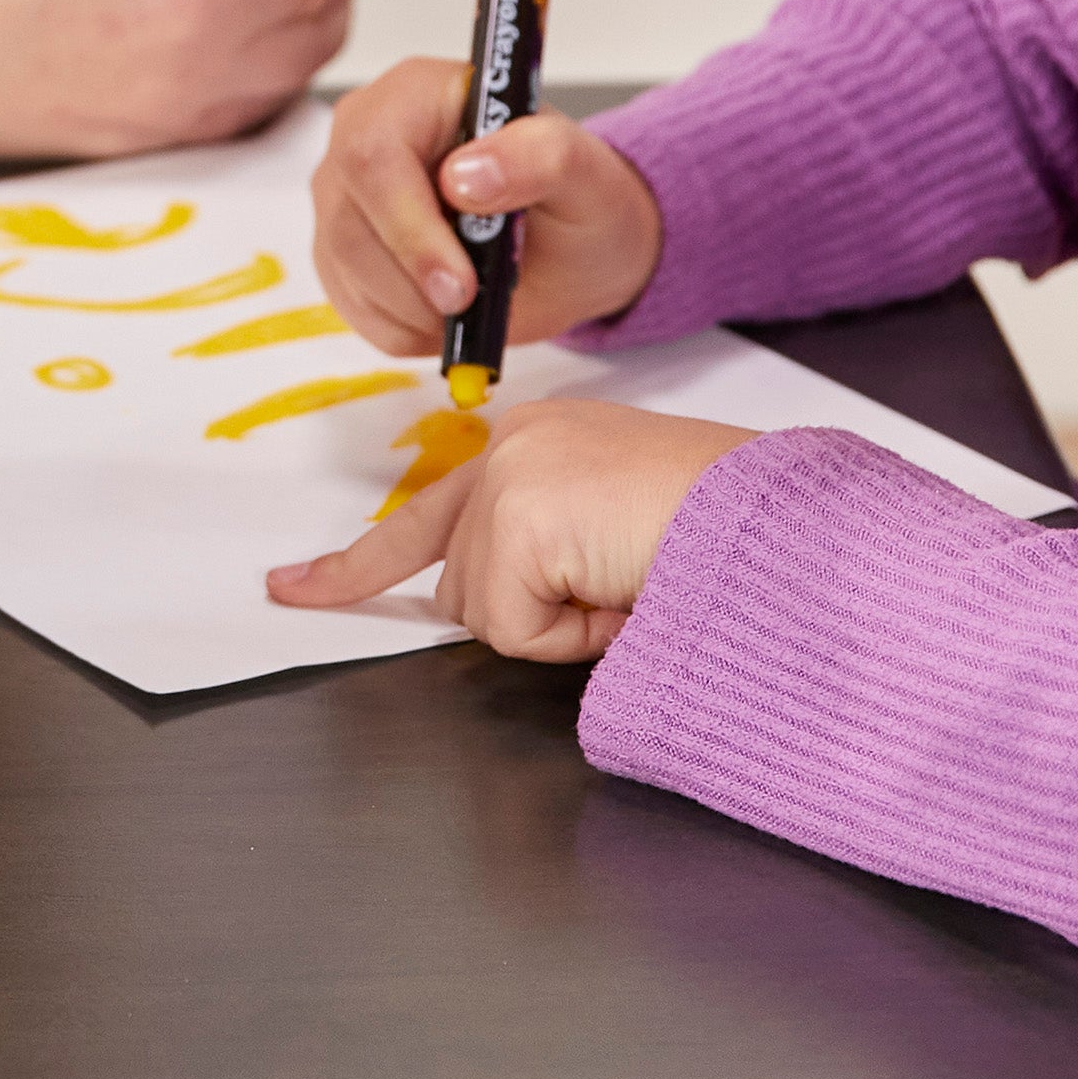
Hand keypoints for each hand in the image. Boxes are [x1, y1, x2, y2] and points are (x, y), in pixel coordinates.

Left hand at [266, 396, 754, 661]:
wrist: (786, 522)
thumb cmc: (729, 533)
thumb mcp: (615, 530)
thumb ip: (546, 550)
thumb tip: (493, 603)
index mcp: (535, 442)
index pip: (425, 515)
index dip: (356, 566)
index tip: (290, 589)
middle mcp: (512, 446)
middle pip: (462, 586)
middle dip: (533, 615)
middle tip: (623, 589)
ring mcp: (512, 477)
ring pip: (487, 615)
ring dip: (565, 625)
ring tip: (636, 585)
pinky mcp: (522, 519)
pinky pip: (518, 630)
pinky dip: (576, 635)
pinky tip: (627, 593)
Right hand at [311, 61, 664, 353]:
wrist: (569, 248)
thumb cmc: (575, 199)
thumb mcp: (586, 174)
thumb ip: (540, 158)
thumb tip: (465, 177)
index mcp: (417, 92)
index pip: (374, 153)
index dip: (409, 225)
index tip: (462, 282)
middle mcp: (363, 132)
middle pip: (348, 218)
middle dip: (414, 280)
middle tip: (474, 304)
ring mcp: (342, 193)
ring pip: (344, 266)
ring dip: (415, 308)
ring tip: (476, 297)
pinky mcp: (337, 249)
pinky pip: (352, 307)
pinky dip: (406, 328)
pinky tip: (448, 308)